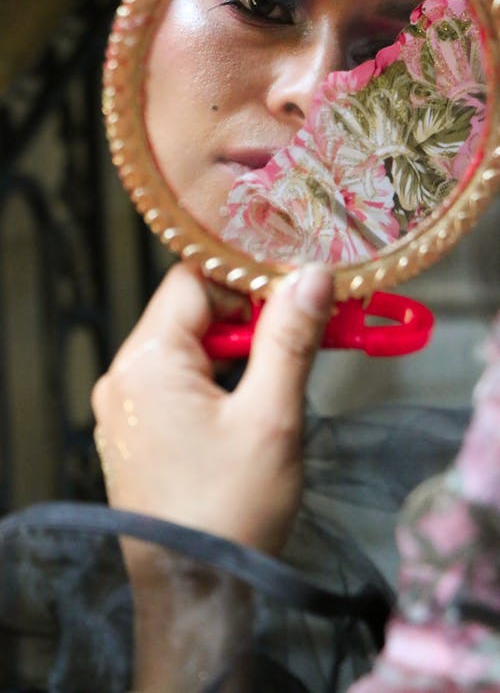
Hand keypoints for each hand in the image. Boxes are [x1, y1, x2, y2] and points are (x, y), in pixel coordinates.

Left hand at [92, 262, 332, 553]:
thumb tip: (312, 277)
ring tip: (287, 371)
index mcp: (146, 362)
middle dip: (253, 317)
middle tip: (307, 330)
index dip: (247, 279)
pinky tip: (255, 402)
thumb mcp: (271, 418)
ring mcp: (126, 408)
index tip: (297, 292)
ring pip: (190, 349)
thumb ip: (290, 339)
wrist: (195, 595)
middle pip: (192, 314)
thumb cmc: (230, 513)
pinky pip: (180, 384)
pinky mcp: (138, 434)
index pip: (194, 281)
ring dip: (241, 351)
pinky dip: (220, 382)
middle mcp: (124, 377)